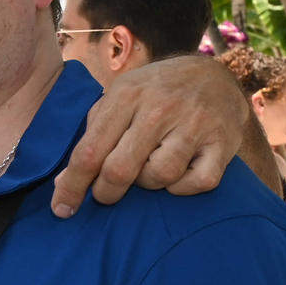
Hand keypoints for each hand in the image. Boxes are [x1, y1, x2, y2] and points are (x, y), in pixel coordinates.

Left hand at [52, 55, 249, 216]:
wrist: (213, 74)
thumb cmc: (152, 93)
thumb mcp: (117, 98)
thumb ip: (91, 136)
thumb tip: (64, 184)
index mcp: (126, 97)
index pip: (89, 151)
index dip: (72, 186)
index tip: (62, 209)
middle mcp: (160, 109)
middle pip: (121, 169)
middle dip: (106, 192)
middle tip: (106, 193)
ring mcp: (194, 124)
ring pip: (159, 176)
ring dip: (148, 184)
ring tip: (147, 170)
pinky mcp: (223, 141)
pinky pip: (198, 182)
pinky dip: (183, 188)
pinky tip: (178, 174)